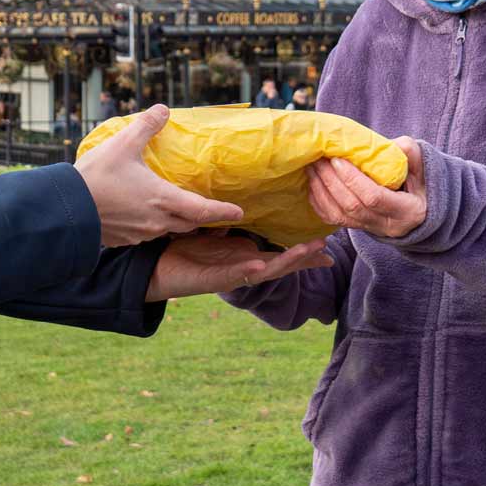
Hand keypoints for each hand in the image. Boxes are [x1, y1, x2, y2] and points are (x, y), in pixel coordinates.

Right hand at [75, 104, 243, 247]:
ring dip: (178, 222)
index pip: (203, 210)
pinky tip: (145, 215)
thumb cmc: (97, 176)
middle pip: (190, 223)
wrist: (66, 209)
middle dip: (203, 218)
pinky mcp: (124, 240)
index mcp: (163, 199)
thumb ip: (147, 125)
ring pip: (168, 230)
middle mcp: (157, 221)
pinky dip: (154, 225)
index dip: (223, 212)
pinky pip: (147, 234)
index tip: (239, 213)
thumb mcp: (123, 144)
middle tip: (213, 212)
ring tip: (180, 210)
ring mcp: (140, 234)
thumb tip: (163, 109)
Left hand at [145, 233, 333, 302]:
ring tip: (305, 253)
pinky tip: (260, 265)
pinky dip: (248, 271)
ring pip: (264, 272)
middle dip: (303, 259)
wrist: (157, 267)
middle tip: (327, 250)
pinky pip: (233, 276)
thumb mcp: (214, 230)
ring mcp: (230, 276)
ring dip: (285, 264)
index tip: (328, 249)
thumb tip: (244, 204)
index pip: (280, 254)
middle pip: (280, 265)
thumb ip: (231, 221)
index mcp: (245, 256)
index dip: (303, 253)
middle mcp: (242, 268)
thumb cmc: (185, 248)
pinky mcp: (212, 281)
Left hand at [306, 138, 426, 240]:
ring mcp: (371, 229)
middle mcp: (387, 225)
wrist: (421, 209)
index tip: (338, 160)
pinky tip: (313, 183)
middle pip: (352, 206)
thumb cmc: (422, 183)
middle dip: (331, 181)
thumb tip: (393, 144)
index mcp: (407, 211)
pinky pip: (333, 220)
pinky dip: (319, 202)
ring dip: (321, 190)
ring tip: (312, 167)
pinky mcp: (359, 228)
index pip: (374, 198)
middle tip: (319, 159)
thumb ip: (410, 154)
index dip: (353, 179)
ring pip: (339, 216)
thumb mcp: (423, 167)